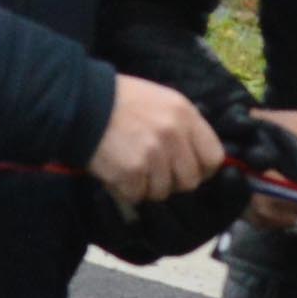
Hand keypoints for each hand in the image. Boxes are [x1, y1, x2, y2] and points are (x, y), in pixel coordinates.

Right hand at [86, 76, 225, 209]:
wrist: (82, 103)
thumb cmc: (120, 101)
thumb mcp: (162, 100)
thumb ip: (183, 126)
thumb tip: (198, 157)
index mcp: (186, 115)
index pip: (214, 158)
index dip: (202, 170)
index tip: (188, 170)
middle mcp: (174, 135)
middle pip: (189, 181)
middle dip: (172, 182)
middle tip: (153, 172)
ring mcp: (153, 154)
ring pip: (162, 192)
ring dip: (146, 187)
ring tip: (131, 167)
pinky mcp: (131, 171)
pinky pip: (137, 196)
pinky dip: (126, 190)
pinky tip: (116, 171)